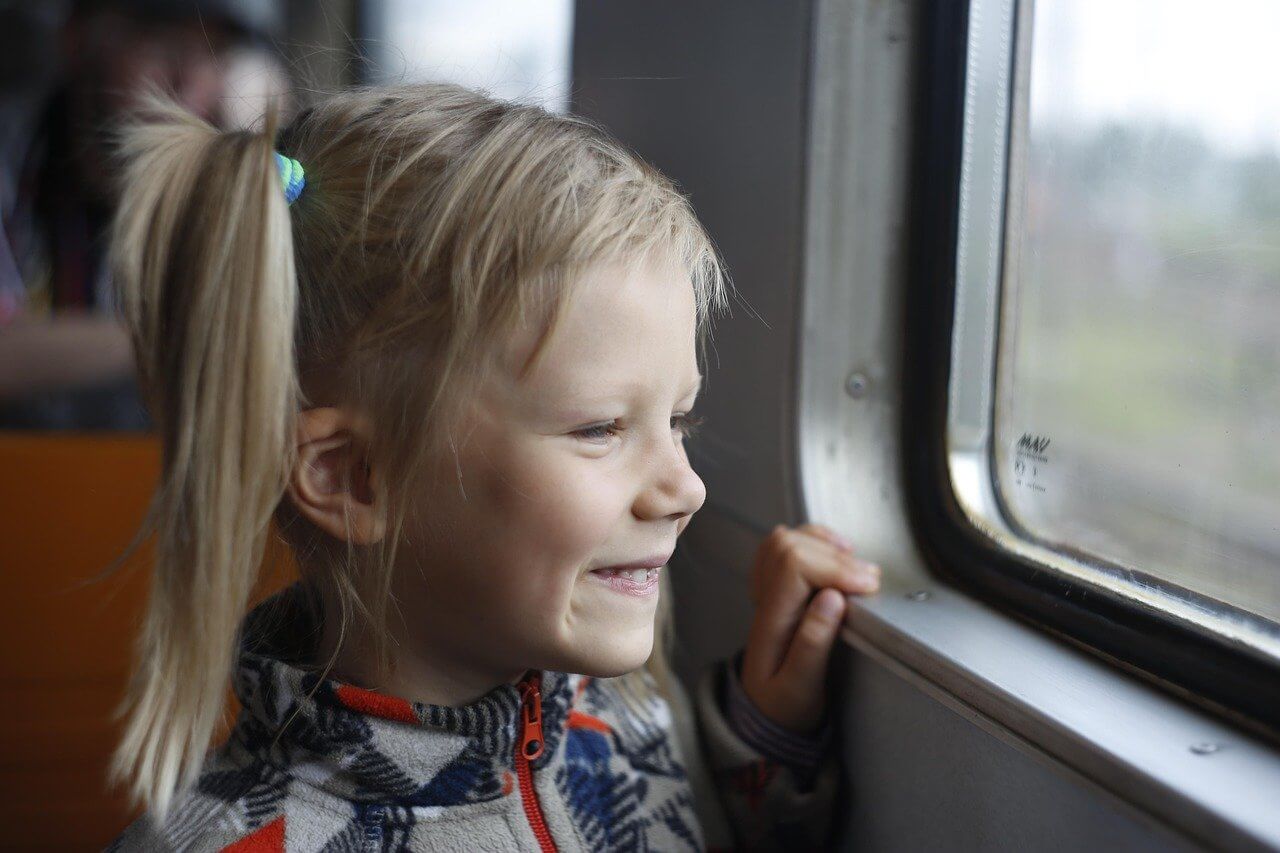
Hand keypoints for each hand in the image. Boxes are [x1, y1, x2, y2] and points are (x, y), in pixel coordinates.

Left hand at [739, 523, 879, 734]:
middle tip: (870, 582)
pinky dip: (814, 542)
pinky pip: (786, 548)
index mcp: (771, 620)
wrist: (764, 713)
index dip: (834, 568)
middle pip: (790, 547)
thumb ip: (813, 644)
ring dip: (825, 545)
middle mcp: (765, 600)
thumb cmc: (784, 704)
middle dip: (836, 558)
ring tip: (857, 567)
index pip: (793, 566)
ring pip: (786, 541)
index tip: (868, 586)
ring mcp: (767, 592)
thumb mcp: (799, 688)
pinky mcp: (778, 590)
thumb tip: (833, 598)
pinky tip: (836, 553)